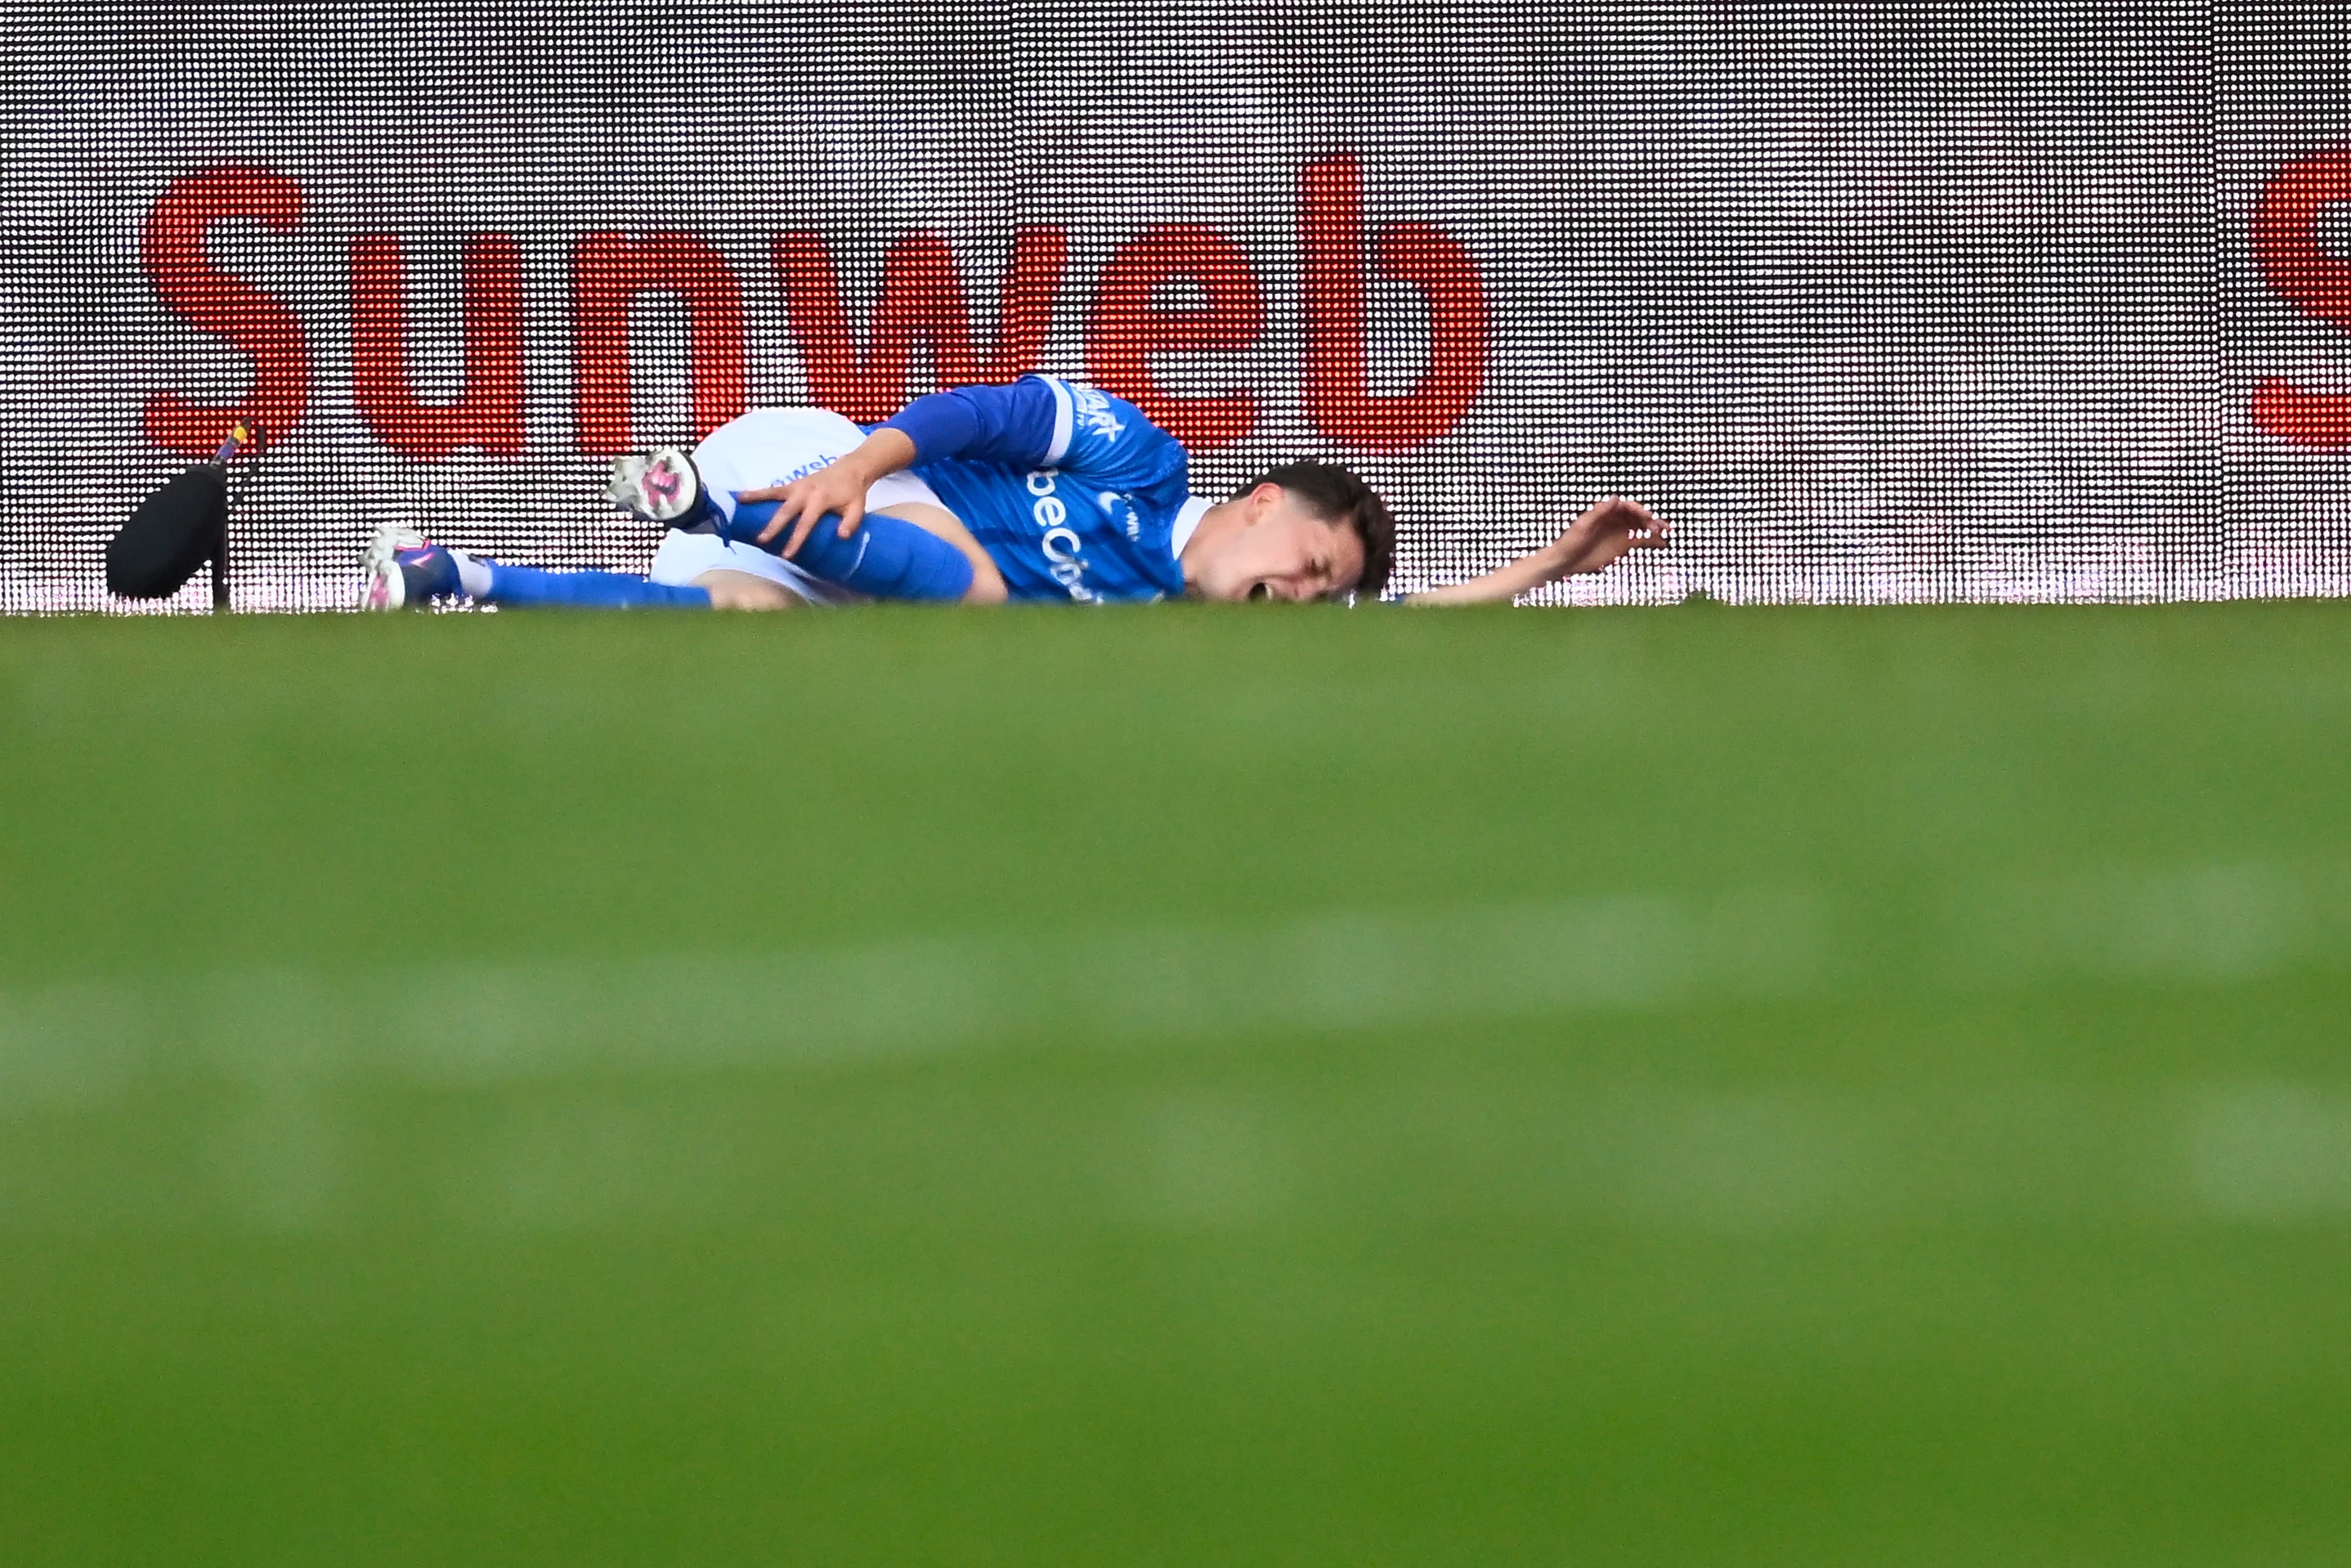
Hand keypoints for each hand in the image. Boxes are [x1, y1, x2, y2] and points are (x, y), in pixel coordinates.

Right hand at [736, 457, 872, 557]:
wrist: (850, 469)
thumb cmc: (853, 492)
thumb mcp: (857, 508)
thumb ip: (851, 523)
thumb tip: (841, 537)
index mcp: (821, 499)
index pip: (806, 523)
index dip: (796, 539)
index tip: (786, 554)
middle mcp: (805, 491)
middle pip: (786, 511)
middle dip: (773, 526)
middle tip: (761, 540)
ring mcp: (796, 486)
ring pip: (773, 494)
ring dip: (756, 498)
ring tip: (738, 503)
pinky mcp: (792, 484)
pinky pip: (773, 490)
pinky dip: (759, 493)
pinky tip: (742, 497)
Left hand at [1553, 496, 1668, 578]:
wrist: (1566, 561)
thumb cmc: (1570, 542)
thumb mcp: (1582, 526)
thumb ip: (1599, 511)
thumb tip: (1615, 497)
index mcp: (1606, 511)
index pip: (1627, 507)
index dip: (1639, 510)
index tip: (1648, 516)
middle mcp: (1616, 519)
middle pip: (1638, 516)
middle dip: (1651, 520)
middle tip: (1660, 527)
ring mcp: (1621, 531)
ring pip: (1642, 526)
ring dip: (1655, 528)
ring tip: (1667, 533)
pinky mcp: (1623, 544)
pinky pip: (1641, 540)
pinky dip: (1652, 541)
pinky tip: (1662, 543)